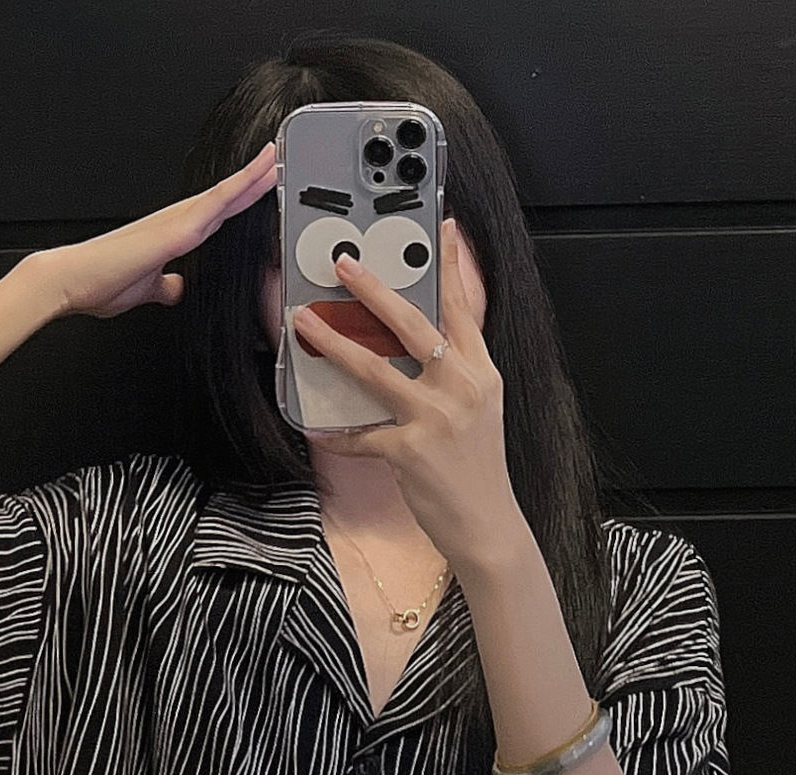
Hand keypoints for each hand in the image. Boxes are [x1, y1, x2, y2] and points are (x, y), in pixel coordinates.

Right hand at [28, 144, 276, 320]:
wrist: (70, 281)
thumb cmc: (99, 283)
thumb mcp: (147, 290)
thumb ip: (166, 287)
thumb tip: (177, 289)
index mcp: (172, 235)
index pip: (216, 216)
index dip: (240, 202)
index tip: (260, 191)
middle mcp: (176, 222)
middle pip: (224, 198)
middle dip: (251, 181)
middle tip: (276, 161)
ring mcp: (175, 223)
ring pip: (222, 196)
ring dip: (249, 178)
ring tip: (273, 159)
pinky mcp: (173, 232)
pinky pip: (212, 208)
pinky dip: (235, 192)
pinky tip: (254, 182)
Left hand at [293, 219, 527, 576]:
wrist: (488, 525)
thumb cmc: (478, 470)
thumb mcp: (480, 411)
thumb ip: (456, 374)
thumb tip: (422, 345)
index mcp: (481, 373)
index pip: (464, 308)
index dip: (449, 265)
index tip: (438, 228)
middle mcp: (461, 388)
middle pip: (413, 326)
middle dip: (374, 290)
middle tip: (344, 265)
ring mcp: (434, 419)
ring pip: (375, 369)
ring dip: (335, 342)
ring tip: (307, 323)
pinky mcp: (408, 451)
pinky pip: (360, 434)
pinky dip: (334, 430)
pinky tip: (311, 421)